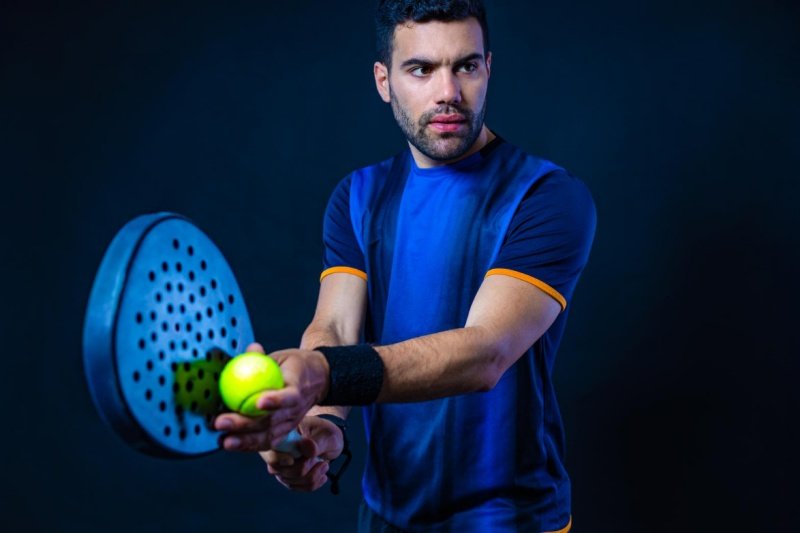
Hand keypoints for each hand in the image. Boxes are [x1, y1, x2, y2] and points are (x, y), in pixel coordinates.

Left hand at [214, 343, 329, 450]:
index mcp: (297, 389)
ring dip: (244, 440)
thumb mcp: (283, 357)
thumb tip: (250, 349)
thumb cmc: (295, 367)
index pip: (289, 397)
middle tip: (221, 422)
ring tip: (223, 441)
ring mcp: (290, 423)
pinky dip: (249, 445)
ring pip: (268, 436)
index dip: (276, 400)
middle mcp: (295, 410)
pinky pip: (266, 442)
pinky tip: (230, 445)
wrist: (317, 381)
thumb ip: (265, 357)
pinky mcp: (285, 432)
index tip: (259, 402)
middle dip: (245, 424)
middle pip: (271, 421)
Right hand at [261, 415, 343, 491]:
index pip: (269, 451)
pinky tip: (322, 476)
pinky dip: (312, 484)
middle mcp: (276, 453)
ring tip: (324, 465)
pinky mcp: (288, 479)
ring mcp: (281, 467)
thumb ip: (318, 442)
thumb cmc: (326, 434)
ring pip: (290, 482)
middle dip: (304, 468)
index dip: (277, 458)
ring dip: (311, 476)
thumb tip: (305, 448)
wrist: (329, 443)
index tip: (293, 460)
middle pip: (280, 470)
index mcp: (282, 436)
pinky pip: (297, 487)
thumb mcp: (328, 435)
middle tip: (320, 459)